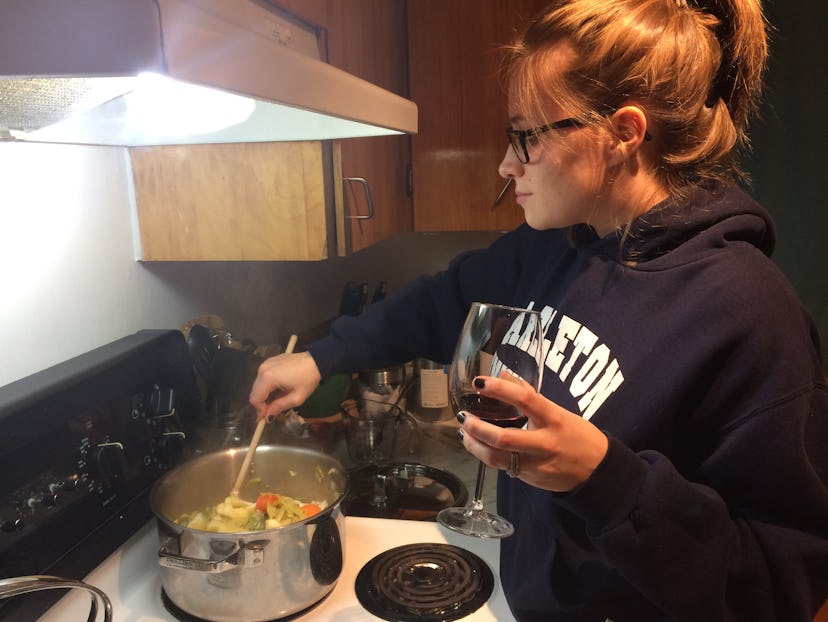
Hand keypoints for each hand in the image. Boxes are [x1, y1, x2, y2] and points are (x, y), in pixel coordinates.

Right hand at [249, 351, 321, 419]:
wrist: (316, 360)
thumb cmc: (308, 379)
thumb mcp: (296, 398)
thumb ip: (279, 407)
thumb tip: (267, 417)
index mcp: (268, 378)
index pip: (255, 398)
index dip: (260, 410)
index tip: (269, 415)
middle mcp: (262, 369)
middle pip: (255, 391)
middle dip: (262, 403)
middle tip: (273, 409)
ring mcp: (265, 363)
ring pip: (258, 384)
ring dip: (265, 394)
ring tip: (278, 398)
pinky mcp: (270, 361)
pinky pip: (263, 376)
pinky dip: (268, 385)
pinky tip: (279, 387)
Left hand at [456, 374, 608, 491]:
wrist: (597, 472)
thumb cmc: (578, 436)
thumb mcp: (559, 411)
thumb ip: (532, 396)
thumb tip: (506, 377)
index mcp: (554, 419)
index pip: (525, 399)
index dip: (500, 389)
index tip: (479, 383)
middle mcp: (544, 443)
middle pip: (504, 438)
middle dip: (477, 427)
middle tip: (463, 416)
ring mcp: (536, 464)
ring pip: (497, 458)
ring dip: (474, 445)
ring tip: (463, 432)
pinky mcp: (530, 478)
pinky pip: (503, 467)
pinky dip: (486, 455)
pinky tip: (477, 446)